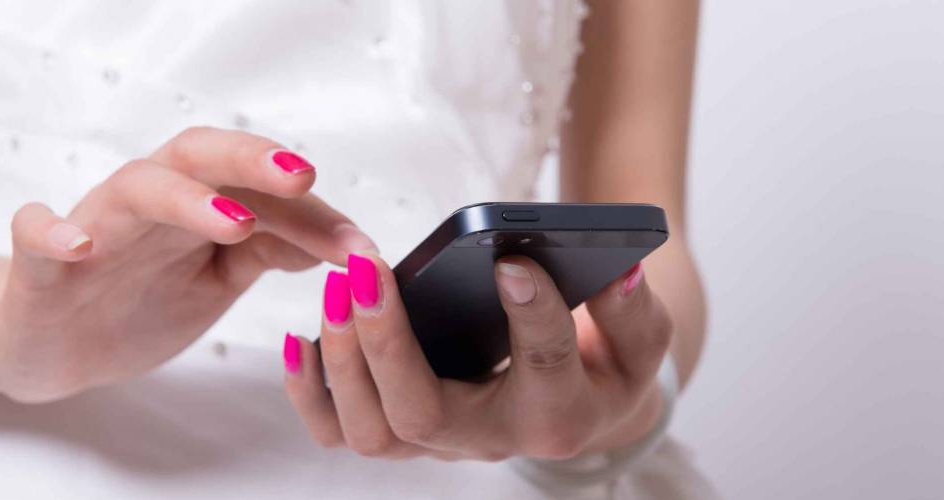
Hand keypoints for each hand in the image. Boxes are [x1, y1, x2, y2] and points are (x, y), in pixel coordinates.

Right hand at [0, 127, 374, 401]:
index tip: (360, 246)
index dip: (310, 213)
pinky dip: (52, 232)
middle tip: (302, 177)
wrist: (53, 348)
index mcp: (193, 205)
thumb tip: (342, 239)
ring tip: (234, 223)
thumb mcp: (218, 280)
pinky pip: (35, 234)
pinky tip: (79, 244)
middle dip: (251, 160)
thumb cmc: (138, 303)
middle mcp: (147, 203)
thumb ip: (270, 250)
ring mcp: (93, 230)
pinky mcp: (40, 268)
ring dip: (186, 199)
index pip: (256, 187)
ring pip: (136, 187)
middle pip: (197, 156)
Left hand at [284, 253, 671, 460]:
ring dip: (345, 359)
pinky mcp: (403, 430)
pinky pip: (340, 431)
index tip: (511, 259)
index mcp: (557, 413)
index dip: (530, 315)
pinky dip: (312, 392)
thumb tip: (617, 270)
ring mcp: (439, 441)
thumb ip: (633, 310)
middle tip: (367, 270)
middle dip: (387, 343)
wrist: (575, 400)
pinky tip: (303, 337)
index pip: (542, 367)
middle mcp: (490, 440)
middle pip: (423, 413)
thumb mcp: (640, 340)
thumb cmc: (604, 364)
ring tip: (339, 287)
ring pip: (373, 431)